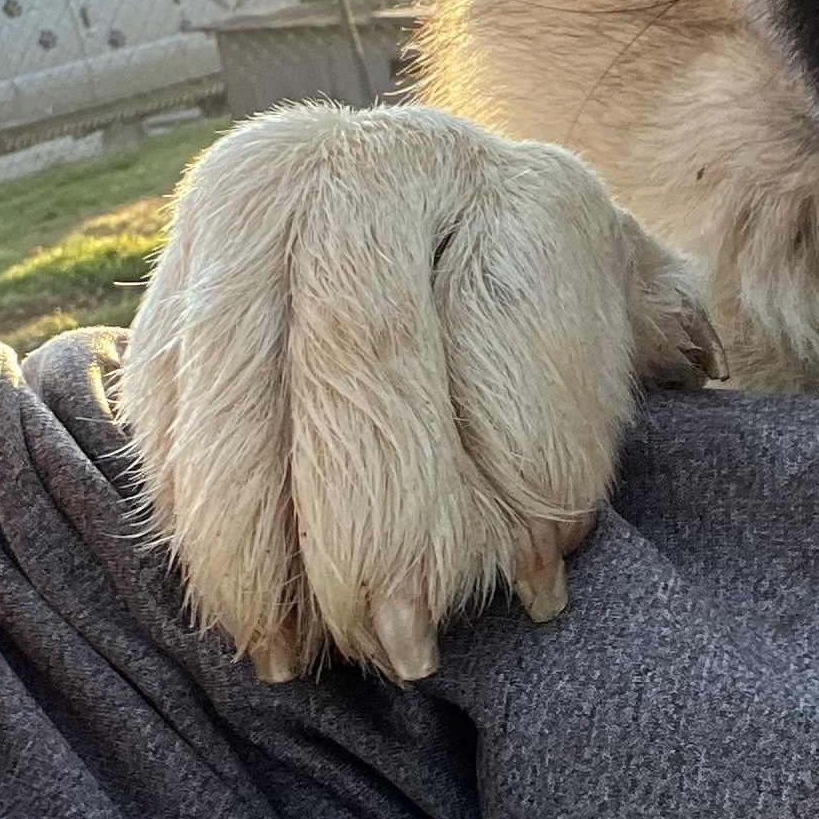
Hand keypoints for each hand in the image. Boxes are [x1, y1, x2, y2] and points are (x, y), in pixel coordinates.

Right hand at [122, 101, 719, 682]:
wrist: (459, 233)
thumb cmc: (573, 340)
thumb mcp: (644, 343)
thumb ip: (651, 386)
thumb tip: (567, 539)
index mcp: (530, 190)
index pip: (518, 329)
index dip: (527, 470)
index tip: (536, 586)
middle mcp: (385, 165)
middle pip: (368, 346)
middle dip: (376, 522)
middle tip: (399, 647)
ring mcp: (264, 203)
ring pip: (238, 374)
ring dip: (256, 538)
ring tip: (292, 654)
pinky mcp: (177, 265)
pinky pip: (167, 395)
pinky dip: (189, 506)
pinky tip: (235, 600)